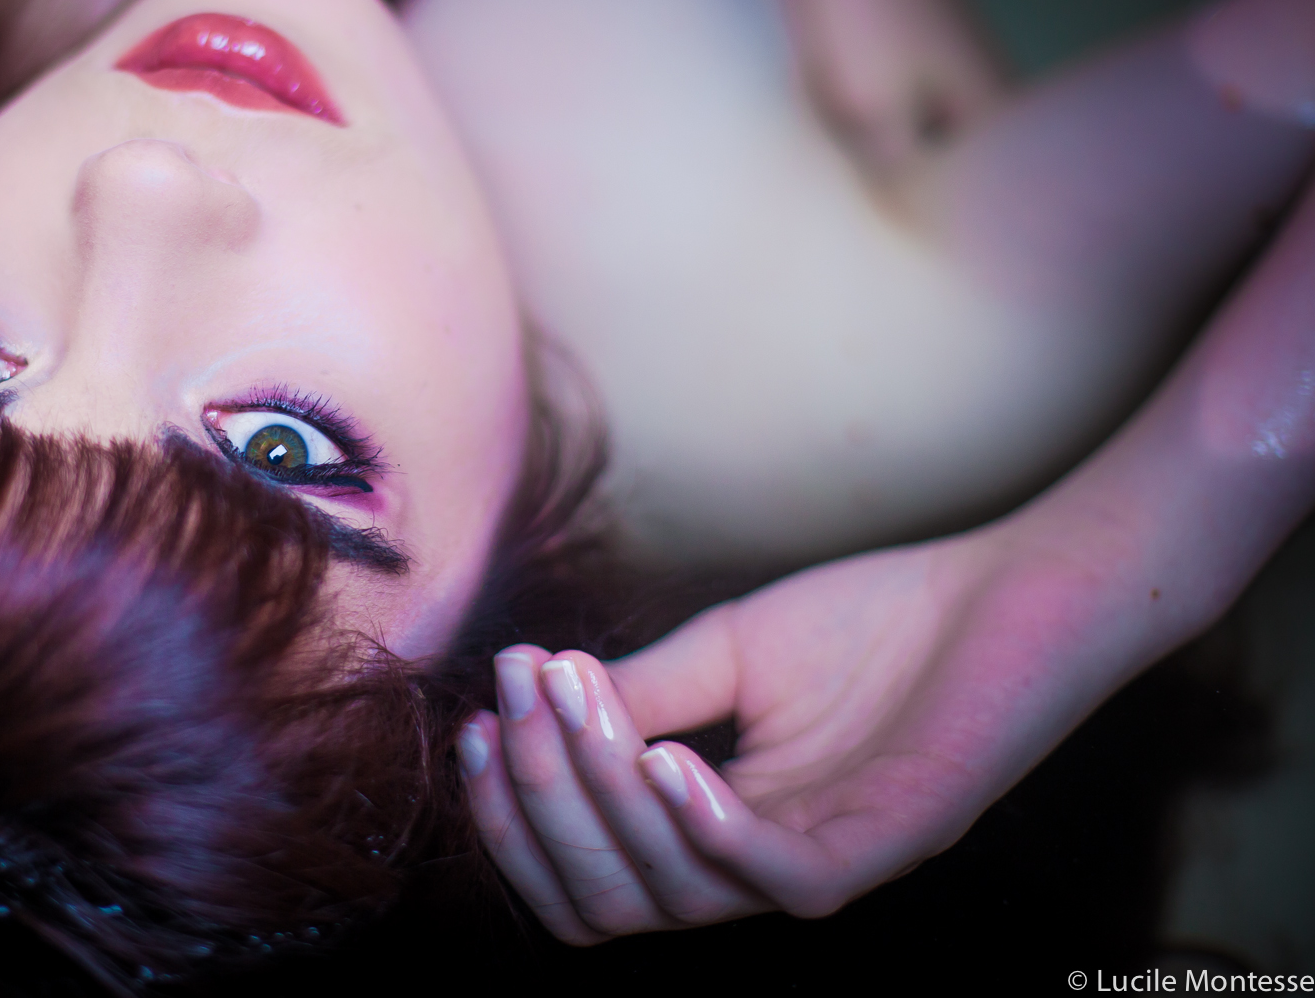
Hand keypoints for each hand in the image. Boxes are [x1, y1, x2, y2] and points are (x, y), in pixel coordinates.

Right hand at [462, 96, 1314, 946]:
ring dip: (602, 793)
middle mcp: (764, 870)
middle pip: (612, 900)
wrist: (1014, 591)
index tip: (476, 725)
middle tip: (512, 700)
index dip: (518, 822)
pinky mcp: (892, 842)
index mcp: (722, 837)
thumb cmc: (878, 622)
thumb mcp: (728, 653)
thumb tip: (531, 701)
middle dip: (540, 800)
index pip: (591, 883)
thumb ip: (644, 693)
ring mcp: (828, 863)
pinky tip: (661, 752)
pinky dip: (704, 823)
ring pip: (676, 892)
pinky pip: (777, 875)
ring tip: (574, 697)